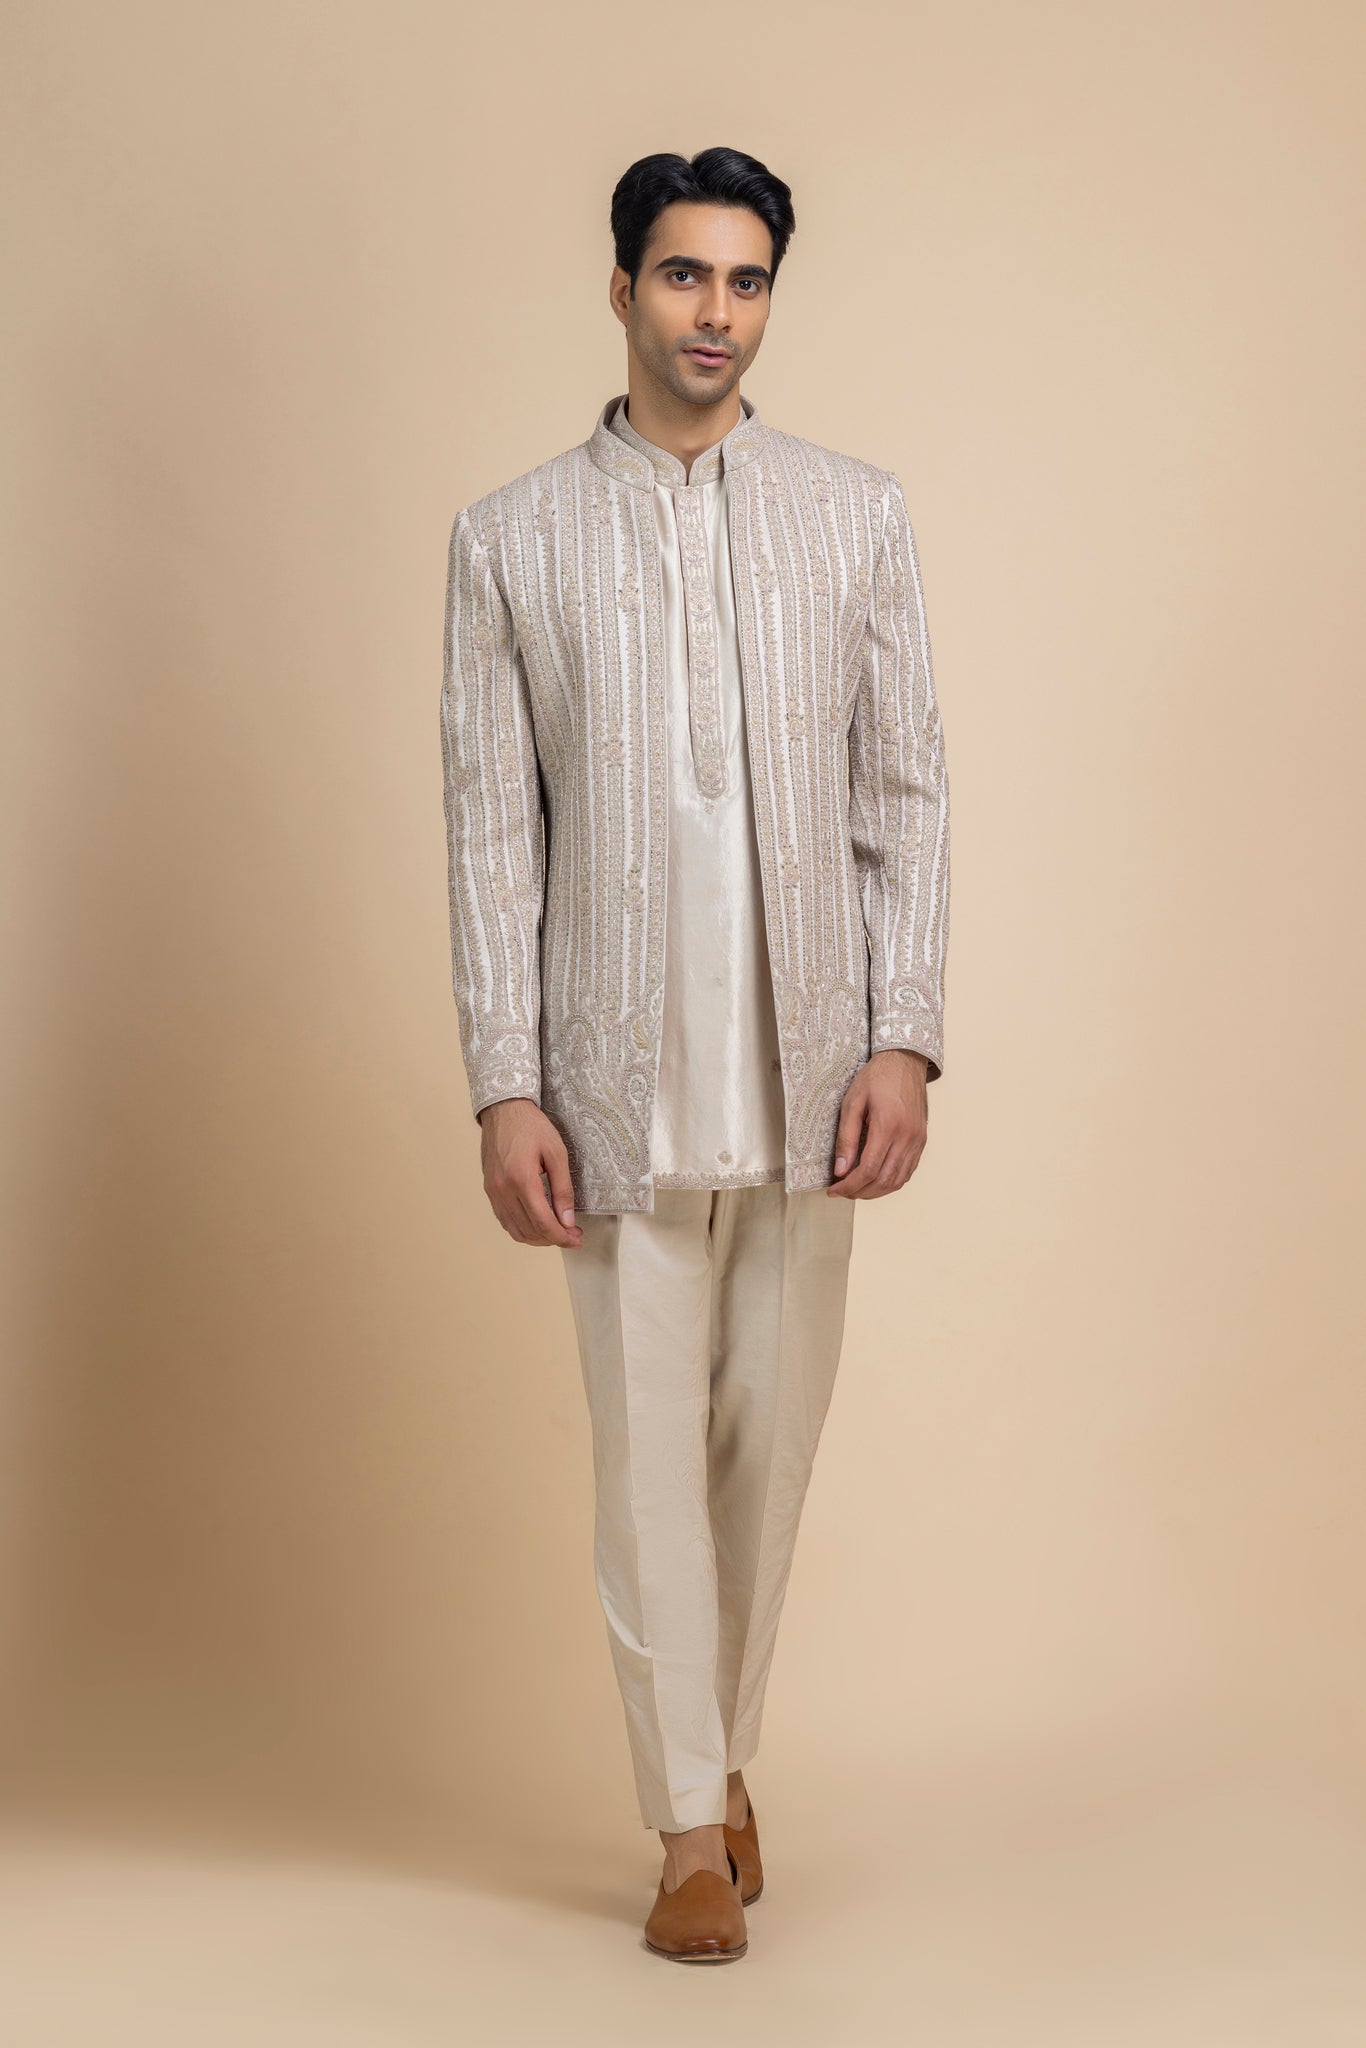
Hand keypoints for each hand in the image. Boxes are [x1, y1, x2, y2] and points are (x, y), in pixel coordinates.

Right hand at [477, 1098, 583, 1246]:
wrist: (503, 1110)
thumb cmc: (531, 1126)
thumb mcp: (557, 1153)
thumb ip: (563, 1189)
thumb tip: (568, 1220)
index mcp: (521, 1179)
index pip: (543, 1222)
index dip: (562, 1237)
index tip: (577, 1239)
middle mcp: (503, 1190)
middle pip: (529, 1231)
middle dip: (554, 1239)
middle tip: (573, 1235)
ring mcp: (493, 1192)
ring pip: (516, 1231)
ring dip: (538, 1238)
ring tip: (558, 1232)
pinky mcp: (489, 1190)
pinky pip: (505, 1220)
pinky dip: (523, 1229)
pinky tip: (538, 1224)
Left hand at [825, 1049, 929, 1199]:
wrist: (905, 1061)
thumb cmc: (877, 1077)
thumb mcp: (852, 1102)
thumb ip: (846, 1137)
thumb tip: (840, 1169)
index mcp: (888, 1126)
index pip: (868, 1169)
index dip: (849, 1185)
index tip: (833, 1189)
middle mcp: (907, 1137)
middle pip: (883, 1180)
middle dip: (860, 1192)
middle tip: (841, 1192)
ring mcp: (917, 1140)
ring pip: (898, 1180)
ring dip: (876, 1191)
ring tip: (856, 1189)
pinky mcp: (921, 1140)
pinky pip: (908, 1171)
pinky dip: (891, 1182)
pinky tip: (875, 1180)